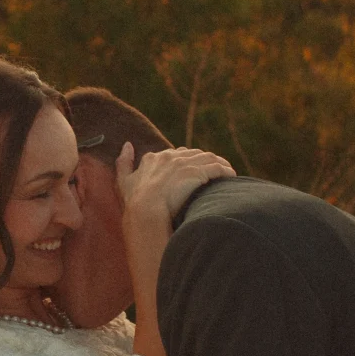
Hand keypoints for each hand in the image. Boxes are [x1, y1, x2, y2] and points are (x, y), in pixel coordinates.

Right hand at [116, 144, 234, 222]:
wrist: (145, 210)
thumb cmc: (134, 201)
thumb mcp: (123, 181)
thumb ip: (123, 162)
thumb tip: (127, 145)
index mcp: (155, 158)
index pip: (176, 153)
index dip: (186, 160)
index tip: (193, 169)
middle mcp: (170, 156)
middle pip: (194, 154)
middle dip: (205, 161)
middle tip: (215, 172)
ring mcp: (184, 163)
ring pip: (208, 158)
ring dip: (219, 164)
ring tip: (227, 173)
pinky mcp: (197, 171)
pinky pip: (217, 168)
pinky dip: (225, 171)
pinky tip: (231, 177)